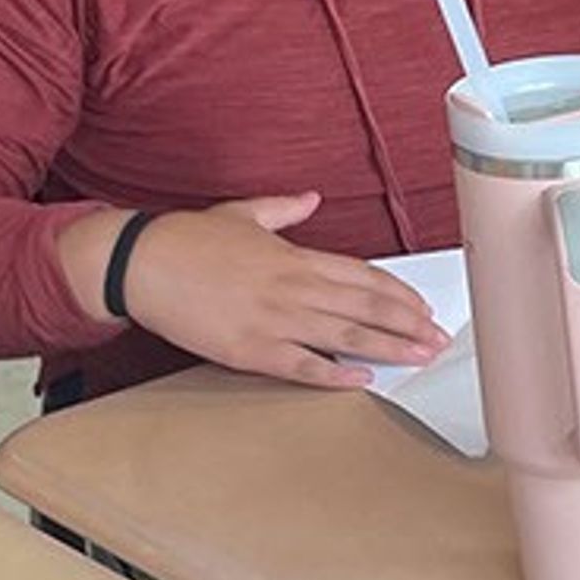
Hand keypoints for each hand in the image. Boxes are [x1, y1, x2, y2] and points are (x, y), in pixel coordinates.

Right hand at [99, 196, 448, 389]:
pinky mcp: (250, 349)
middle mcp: (293, 287)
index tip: (423, 307)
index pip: (363, 275)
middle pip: (366, 306)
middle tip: (439, 339)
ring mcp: (273, 319)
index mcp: (295, 256)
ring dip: (389, 348)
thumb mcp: (241, 214)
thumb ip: (282, 209)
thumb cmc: (185, 240)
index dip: (399, 294)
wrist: (140, 262)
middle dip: (409, 324)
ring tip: (421, 357)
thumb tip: (310, 198)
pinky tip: (363, 380)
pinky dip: (335, 374)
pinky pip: (302, 365)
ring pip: (346, 336)